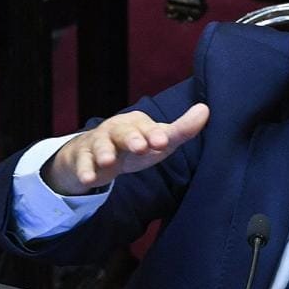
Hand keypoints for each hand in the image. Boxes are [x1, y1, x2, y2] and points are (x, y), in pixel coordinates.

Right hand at [43, 103, 209, 194]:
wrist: (97, 155)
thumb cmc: (135, 147)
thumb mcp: (159, 140)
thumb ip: (182, 129)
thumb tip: (205, 109)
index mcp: (137, 124)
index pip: (147, 127)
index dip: (153, 133)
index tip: (162, 142)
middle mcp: (117, 129)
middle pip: (123, 132)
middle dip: (131, 138)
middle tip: (140, 146)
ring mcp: (98, 143)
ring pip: (101, 145)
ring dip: (104, 152)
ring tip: (107, 161)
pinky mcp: (83, 158)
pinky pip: (83, 163)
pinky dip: (85, 170)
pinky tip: (89, 179)